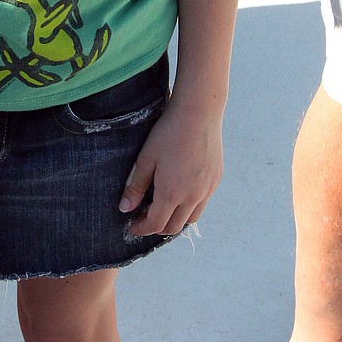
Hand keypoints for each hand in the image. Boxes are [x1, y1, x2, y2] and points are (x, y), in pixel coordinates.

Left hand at [118, 100, 223, 238]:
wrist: (199, 113)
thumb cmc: (168, 133)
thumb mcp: (146, 158)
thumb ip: (136, 186)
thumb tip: (125, 208)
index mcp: (172, 193)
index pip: (156, 224)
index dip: (141, 229)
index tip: (132, 226)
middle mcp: (192, 196)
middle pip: (174, 227)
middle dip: (157, 228)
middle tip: (144, 218)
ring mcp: (207, 189)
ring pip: (191, 219)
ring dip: (175, 220)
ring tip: (162, 208)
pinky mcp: (215, 180)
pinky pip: (202, 203)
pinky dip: (189, 207)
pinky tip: (179, 193)